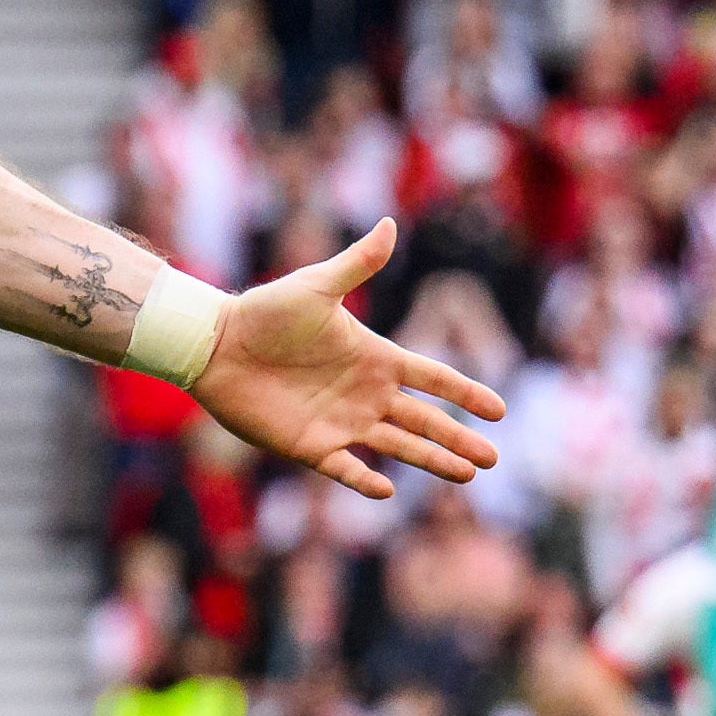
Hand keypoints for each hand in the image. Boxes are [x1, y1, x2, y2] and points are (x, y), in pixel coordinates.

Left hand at [196, 222, 502, 497]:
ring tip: (466, 474)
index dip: (465, 393)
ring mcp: (341, 422)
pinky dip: (365, 481)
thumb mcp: (316, 286)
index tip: (499, 410)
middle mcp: (365, 393)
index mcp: (375, 357)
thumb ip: (357, 263)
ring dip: (431, 461)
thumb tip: (389, 223)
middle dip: (460, 438)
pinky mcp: (311, 446)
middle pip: (425, 421)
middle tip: (493, 457)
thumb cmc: (265, 313)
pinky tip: (389, 491)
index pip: (433, 378)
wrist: (217, 345)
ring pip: (398, 447)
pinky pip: (345, 469)